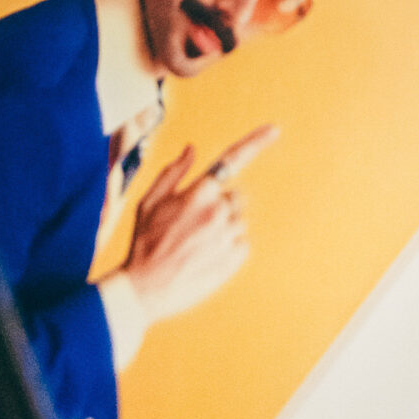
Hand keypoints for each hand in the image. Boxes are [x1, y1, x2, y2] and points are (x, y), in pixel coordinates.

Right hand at [121, 124, 277, 324]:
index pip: (232, 159)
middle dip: (219, 204)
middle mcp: (218, 210)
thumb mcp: (150, 201)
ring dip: (223, 227)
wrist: (146, 287)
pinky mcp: (236, 257)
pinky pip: (242, 243)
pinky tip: (205, 256)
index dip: (255, 142)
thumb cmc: (144, 241)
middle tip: (193, 224)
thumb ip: (173, 172)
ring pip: (238, 220)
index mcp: (198, 192)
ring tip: (196, 244)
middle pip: (234, 196)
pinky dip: (229, 247)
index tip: (274, 130)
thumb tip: (192, 149)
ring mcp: (229, 234)